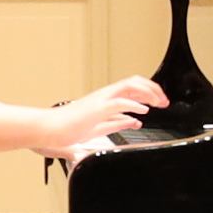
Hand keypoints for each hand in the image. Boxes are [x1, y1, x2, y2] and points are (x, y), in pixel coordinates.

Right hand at [30, 76, 167, 161]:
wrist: (49, 130)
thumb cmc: (67, 129)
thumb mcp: (99, 127)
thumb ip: (117, 123)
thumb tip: (135, 121)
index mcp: (104, 99)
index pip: (131, 87)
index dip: (149, 91)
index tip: (159, 100)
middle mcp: (104, 96)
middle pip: (133, 82)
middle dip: (153, 89)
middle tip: (164, 100)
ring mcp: (100, 100)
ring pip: (129, 86)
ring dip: (148, 93)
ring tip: (159, 102)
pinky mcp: (95, 109)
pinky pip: (118, 102)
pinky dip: (134, 104)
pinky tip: (142, 110)